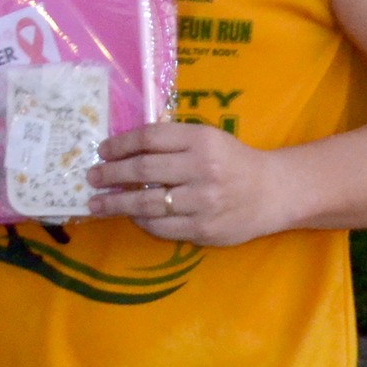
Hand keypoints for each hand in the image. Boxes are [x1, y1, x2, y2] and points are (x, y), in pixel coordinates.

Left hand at [84, 121, 288, 245]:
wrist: (274, 192)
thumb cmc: (232, 161)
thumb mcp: (207, 138)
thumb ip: (171, 140)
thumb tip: (122, 149)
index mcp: (201, 140)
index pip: (149, 138)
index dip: (120, 144)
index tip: (102, 151)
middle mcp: (202, 169)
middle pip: (143, 170)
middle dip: (110, 174)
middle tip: (91, 177)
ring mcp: (204, 201)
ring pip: (147, 203)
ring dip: (115, 203)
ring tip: (96, 203)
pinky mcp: (204, 229)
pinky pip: (161, 226)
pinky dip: (140, 221)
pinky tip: (130, 217)